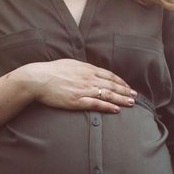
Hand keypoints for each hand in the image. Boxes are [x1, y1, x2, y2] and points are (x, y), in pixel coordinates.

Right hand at [17, 59, 135, 112]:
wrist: (39, 79)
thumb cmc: (52, 71)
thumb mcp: (70, 64)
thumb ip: (82, 67)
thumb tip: (90, 70)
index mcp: (87, 68)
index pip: (109, 75)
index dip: (120, 81)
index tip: (127, 86)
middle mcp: (88, 78)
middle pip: (112, 85)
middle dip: (125, 91)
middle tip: (135, 96)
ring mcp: (83, 90)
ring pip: (107, 94)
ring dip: (121, 99)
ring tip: (131, 103)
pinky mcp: (77, 101)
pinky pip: (96, 104)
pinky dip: (108, 106)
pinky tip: (116, 109)